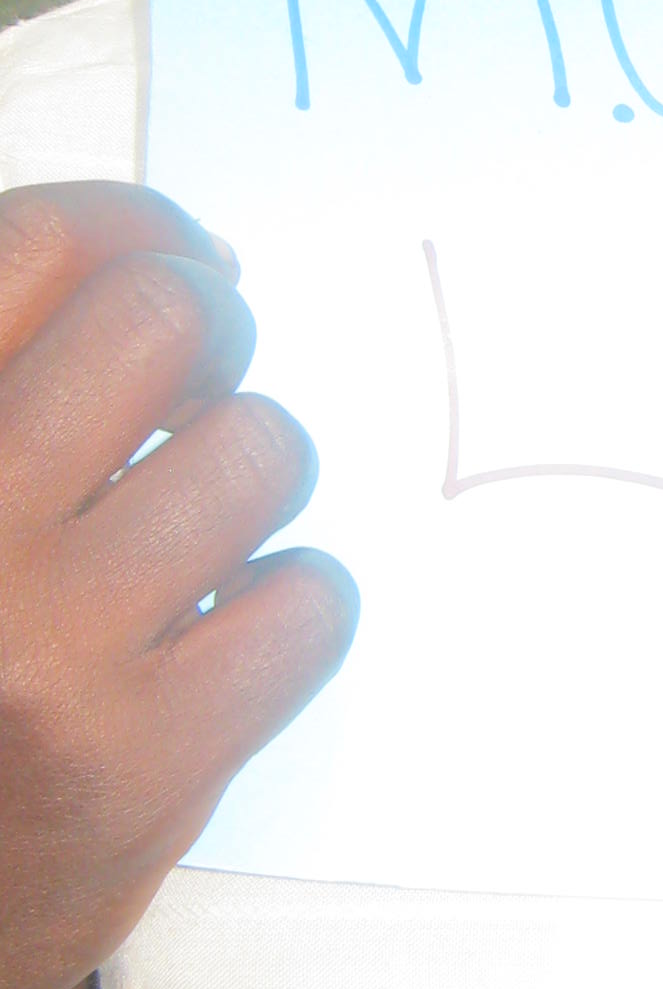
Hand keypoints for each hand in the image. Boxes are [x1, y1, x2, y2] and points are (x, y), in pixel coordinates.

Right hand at [0, 184, 355, 988]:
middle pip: (167, 318)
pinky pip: (306, 600)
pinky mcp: (136, 761)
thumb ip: (12, 375)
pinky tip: (219, 637)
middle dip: (210, 339)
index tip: (177, 252)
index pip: (39, 247)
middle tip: (194, 397)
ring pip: (258, 452)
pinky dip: (289, 607)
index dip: (135, 227)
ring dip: (248, 481)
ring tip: (186, 543)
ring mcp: (40, 647)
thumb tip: (185, 257)